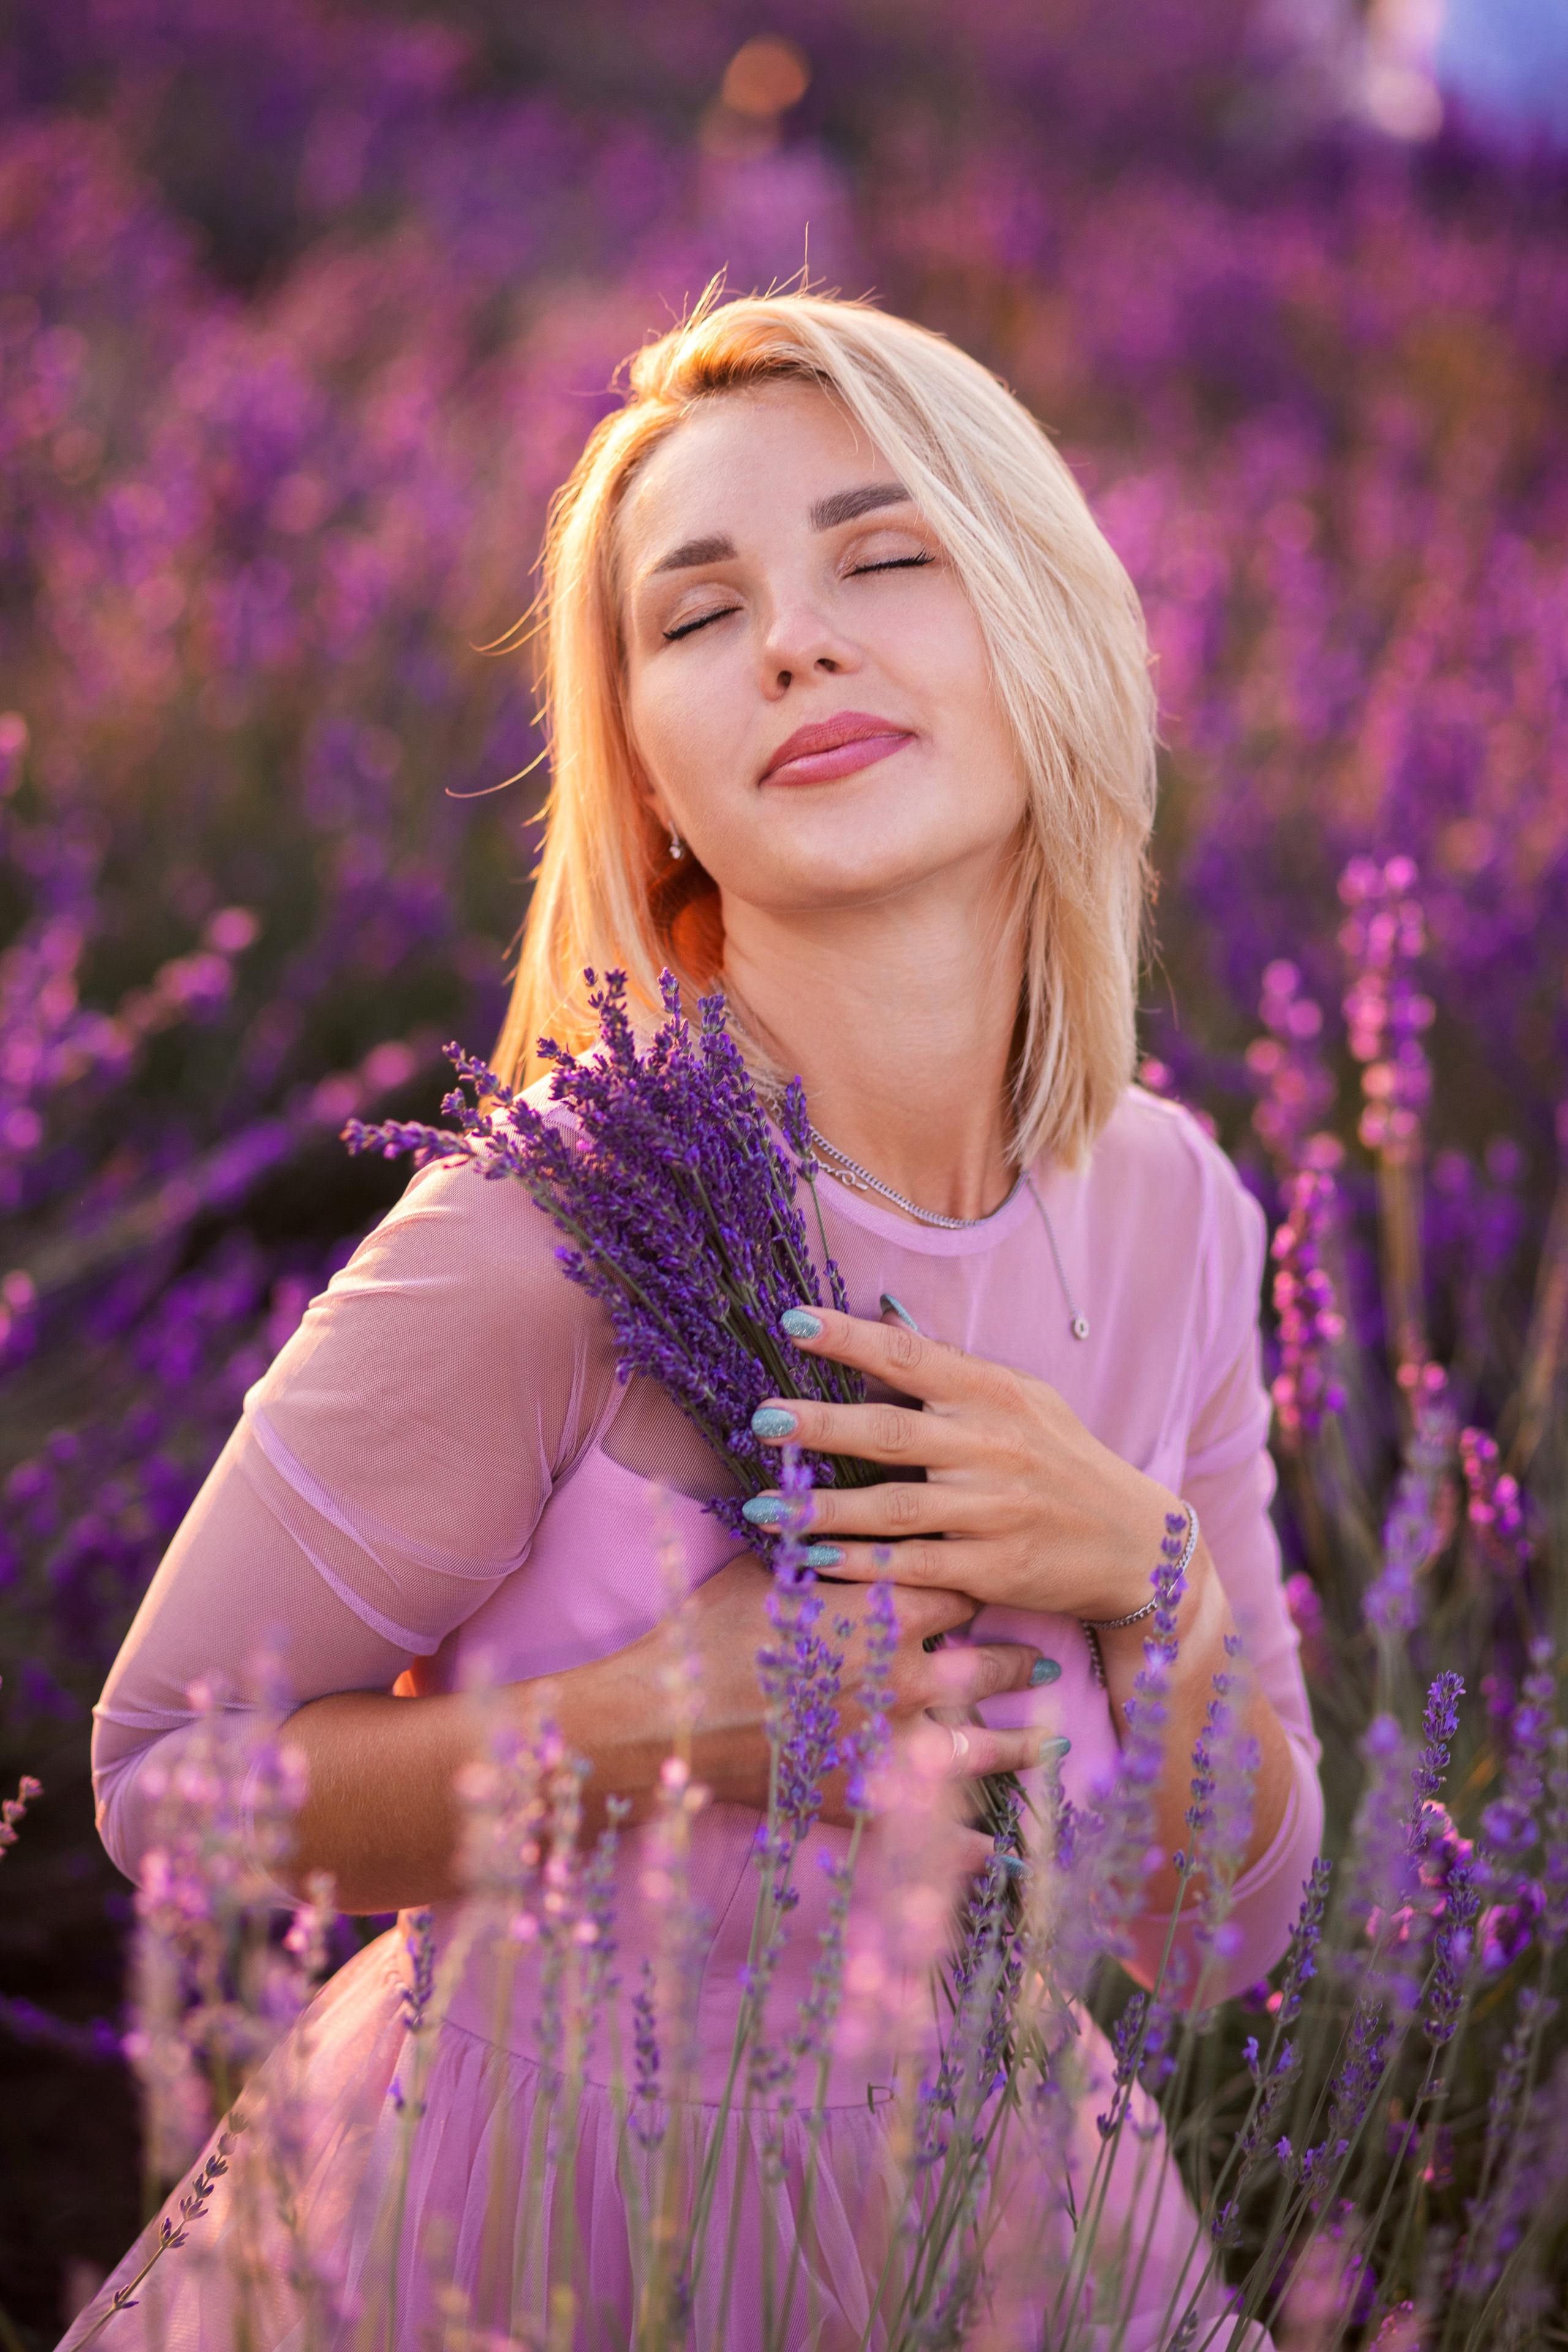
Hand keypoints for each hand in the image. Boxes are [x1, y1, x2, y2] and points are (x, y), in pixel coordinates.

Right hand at [559, 1553, 1051, 1830]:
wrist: (667, 1718)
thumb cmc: (709, 1634)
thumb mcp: (767, 1572)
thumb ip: (816, 1545)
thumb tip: (831, 1502)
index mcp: (889, 1613)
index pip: (961, 1591)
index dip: (975, 1588)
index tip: (989, 1590)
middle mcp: (908, 1678)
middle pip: (989, 1667)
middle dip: (1018, 1665)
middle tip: (1044, 1667)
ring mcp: (893, 1744)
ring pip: (983, 1747)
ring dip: (1021, 1749)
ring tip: (1052, 1751)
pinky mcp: (868, 1799)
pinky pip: (935, 1829)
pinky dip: (970, 1840)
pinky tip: (995, 1845)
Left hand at [746, 1305, 1180, 1621]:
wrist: (1138, 1545)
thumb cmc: (1065, 1462)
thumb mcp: (1025, 1400)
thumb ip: (956, 1371)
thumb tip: (884, 1326)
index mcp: (993, 1395)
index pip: (910, 1356)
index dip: (849, 1337)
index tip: (792, 1322)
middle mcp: (992, 1449)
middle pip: (892, 1432)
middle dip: (821, 1424)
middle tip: (761, 1418)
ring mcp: (993, 1512)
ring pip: (893, 1508)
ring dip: (822, 1508)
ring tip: (764, 1507)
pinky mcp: (993, 1570)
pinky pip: (914, 1567)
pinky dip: (860, 1566)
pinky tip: (812, 1562)